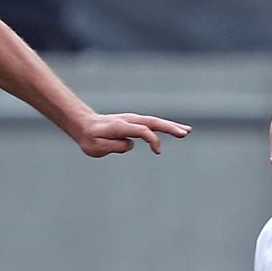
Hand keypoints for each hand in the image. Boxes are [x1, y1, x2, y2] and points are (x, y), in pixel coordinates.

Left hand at [73, 112, 190, 157]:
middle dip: (169, 127)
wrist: (84, 124)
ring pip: (155, 122)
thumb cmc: (89, 138)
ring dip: (171, 126)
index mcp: (119, 126)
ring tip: (187, 131)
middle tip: (185, 133)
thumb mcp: (96, 147)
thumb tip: (130, 144)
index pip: (141, 130)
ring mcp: (132, 120)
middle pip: (152, 122)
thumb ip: (114, 146)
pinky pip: (152, 124)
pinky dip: (165, 126)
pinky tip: (177, 130)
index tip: (158, 151)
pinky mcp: (134, 123)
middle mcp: (128, 120)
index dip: (151, 139)